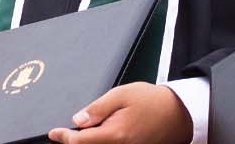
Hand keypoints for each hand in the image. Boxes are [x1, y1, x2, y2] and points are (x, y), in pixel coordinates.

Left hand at [47, 83, 192, 143]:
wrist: (179, 113)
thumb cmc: (152, 101)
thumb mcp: (122, 94)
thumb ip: (98, 108)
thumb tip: (78, 120)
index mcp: (116, 134)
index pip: (80, 142)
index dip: (64, 137)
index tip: (55, 133)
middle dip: (77, 141)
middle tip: (71, 131)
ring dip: (90, 142)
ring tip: (91, 130)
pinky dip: (103, 142)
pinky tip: (105, 133)